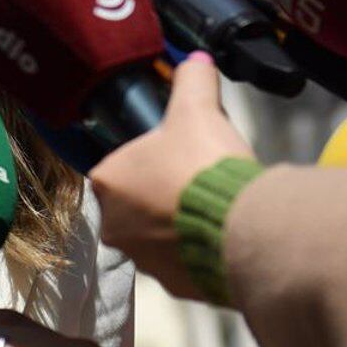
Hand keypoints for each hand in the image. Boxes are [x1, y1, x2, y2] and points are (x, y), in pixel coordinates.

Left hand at [89, 52, 256, 299]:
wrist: (239, 228)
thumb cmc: (203, 165)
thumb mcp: (197, 110)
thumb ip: (193, 81)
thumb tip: (197, 60)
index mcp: (107, 181)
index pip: (121, 165)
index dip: (151, 156)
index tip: (178, 153)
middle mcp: (115, 226)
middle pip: (138, 202)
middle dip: (165, 192)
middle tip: (199, 178)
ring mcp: (144, 261)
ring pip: (160, 235)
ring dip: (182, 223)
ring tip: (216, 205)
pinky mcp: (175, 285)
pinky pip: (185, 263)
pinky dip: (201, 250)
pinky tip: (225, 233)